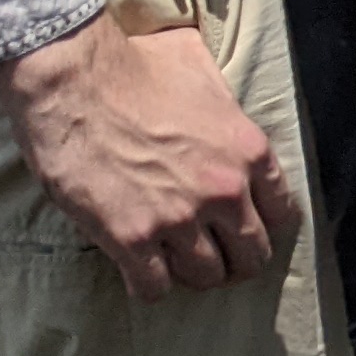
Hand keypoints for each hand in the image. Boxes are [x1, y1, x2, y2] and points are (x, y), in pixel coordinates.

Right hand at [0, 17, 297, 302]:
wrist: (73, 81)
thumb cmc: (136, 66)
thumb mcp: (204, 72)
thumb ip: (227, 104)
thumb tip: (226, 109)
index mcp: (249, 150)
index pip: (282, 214)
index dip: (266, 226)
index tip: (248, 228)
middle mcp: (224, 190)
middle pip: (252, 255)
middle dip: (236, 260)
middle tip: (215, 255)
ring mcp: (179, 218)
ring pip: (206, 277)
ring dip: (192, 273)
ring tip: (175, 261)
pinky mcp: (131, 239)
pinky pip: (154, 288)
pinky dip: (149, 285)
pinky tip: (140, 269)